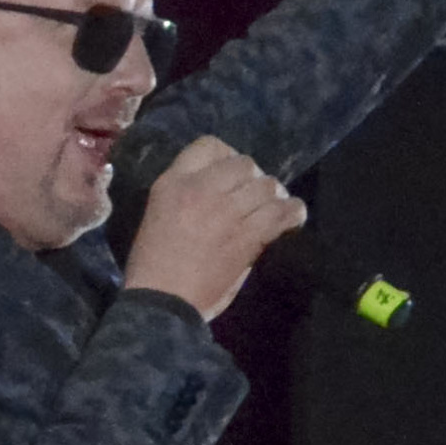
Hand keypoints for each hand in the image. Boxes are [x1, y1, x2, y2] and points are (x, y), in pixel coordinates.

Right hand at [117, 135, 304, 320]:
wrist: (161, 299)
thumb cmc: (153, 262)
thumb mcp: (158, 212)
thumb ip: (187, 193)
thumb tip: (226, 186)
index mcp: (172, 182)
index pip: (209, 145)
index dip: (227, 156)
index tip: (230, 176)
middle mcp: (201, 188)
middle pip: (244, 163)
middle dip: (253, 178)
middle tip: (253, 197)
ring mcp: (226, 211)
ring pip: (267, 186)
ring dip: (273, 196)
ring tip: (272, 209)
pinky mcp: (248, 235)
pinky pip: (282, 212)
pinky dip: (292, 213)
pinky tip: (292, 218)